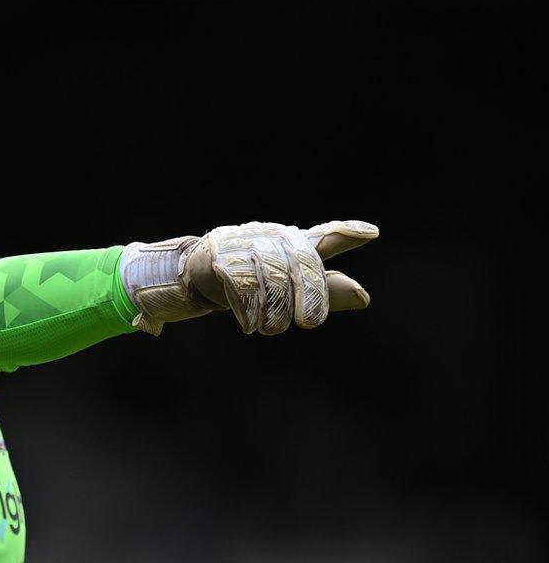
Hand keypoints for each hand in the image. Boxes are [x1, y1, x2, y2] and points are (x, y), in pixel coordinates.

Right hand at [120, 220, 378, 334]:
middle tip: (309, 323)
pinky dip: (251, 313)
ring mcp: (244, 246)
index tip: (370, 233)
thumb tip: (365, 297)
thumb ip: (324, 291)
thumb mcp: (287, 287)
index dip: (344, 234)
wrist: (191, 274)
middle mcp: (269, 237)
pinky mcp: (220, 260)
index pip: (321, 237)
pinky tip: (251, 326)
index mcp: (290, 241)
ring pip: (274, 280)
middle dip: (310, 297)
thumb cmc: (247, 279)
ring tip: (271, 328)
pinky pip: (245, 289)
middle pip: (301, 265)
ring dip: (276, 313)